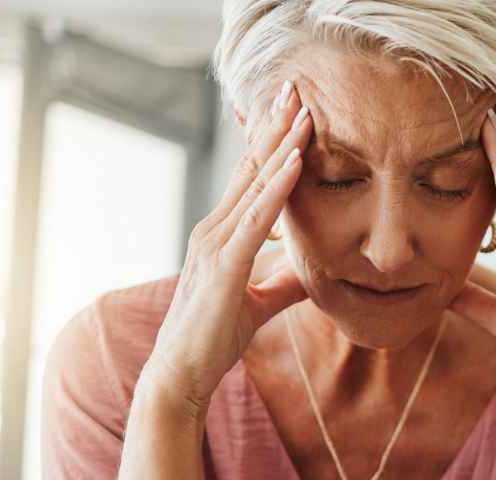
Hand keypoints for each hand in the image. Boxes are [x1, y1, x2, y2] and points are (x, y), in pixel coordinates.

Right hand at [140, 83, 312, 413]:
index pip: (250, 179)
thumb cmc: (213, 339)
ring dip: (281, 145)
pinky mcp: (224, 265)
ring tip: (304, 110)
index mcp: (221, 235)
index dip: (272, 142)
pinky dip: (277, 188)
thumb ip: (285, 283)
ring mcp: (215, 243)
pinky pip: (256, 219)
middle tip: (296, 87)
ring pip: (255, 184)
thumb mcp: (260, 304)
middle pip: (250, 168)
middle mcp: (214, 229)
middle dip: (274, 126)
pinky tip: (295, 162)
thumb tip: (314, 272)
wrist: (181, 374)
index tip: (294, 110)